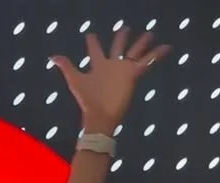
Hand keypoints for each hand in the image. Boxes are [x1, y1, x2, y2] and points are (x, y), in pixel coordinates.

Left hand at [51, 28, 170, 132]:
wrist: (100, 117)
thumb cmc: (88, 100)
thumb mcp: (75, 80)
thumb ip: (66, 67)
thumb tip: (52, 56)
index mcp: (98, 66)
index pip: (95, 50)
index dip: (92, 41)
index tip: (90, 34)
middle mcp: (112, 66)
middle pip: (118, 47)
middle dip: (122, 37)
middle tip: (126, 28)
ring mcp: (123, 70)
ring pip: (135, 52)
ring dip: (142, 43)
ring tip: (150, 33)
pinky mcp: (133, 75)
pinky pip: (147, 63)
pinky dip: (157, 55)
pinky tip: (167, 47)